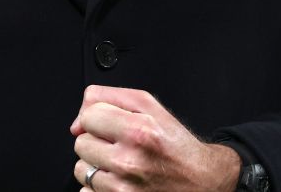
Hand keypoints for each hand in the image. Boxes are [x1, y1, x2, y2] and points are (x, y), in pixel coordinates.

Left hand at [70, 85, 239, 190]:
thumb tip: (78, 120)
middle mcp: (130, 162)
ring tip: (122, 165)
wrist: (202, 182)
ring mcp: (123, 189)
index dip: (98, 119)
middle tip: (121, 147)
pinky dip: (99, 189)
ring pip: (81, 170)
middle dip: (97, 143)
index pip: (88, 116)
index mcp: (139, 131)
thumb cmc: (175, 146)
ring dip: (97, 167)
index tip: (111, 126)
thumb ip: (109, 98)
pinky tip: (121, 182)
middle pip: (81, 144)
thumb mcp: (150, 107)